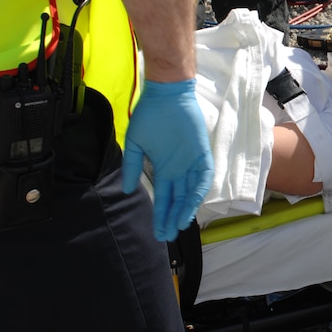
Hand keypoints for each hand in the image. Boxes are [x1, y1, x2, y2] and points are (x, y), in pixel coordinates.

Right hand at [122, 79, 213, 241]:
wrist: (165, 94)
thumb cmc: (149, 116)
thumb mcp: (135, 145)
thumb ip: (133, 167)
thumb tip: (128, 190)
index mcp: (164, 169)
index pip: (163, 198)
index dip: (160, 215)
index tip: (157, 232)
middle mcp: (179, 169)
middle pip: (178, 200)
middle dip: (173, 218)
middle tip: (168, 236)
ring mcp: (191, 162)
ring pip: (191, 192)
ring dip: (185, 209)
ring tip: (179, 225)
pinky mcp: (202, 153)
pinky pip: (203, 176)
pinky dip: (198, 190)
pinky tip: (192, 204)